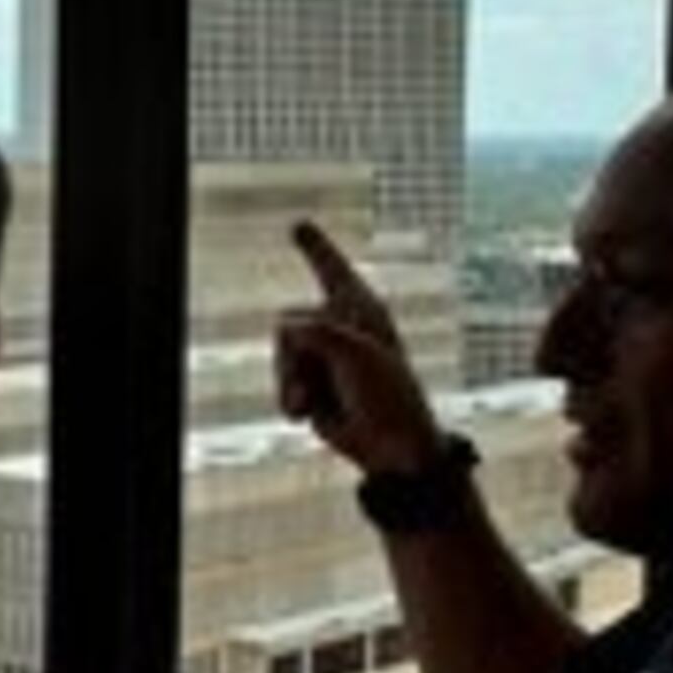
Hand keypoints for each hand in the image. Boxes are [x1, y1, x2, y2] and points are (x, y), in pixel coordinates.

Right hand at [275, 221, 441, 478]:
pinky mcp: (312, 386)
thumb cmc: (388, 397)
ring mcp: (324, 359)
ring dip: (293, 382)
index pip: (334, 270)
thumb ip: (316, 330)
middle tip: (328, 377)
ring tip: (316, 401)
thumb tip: (285, 330)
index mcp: (361, 311)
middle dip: (298, 355)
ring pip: (281, 355)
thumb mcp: (355, 353)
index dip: (316, 247)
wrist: (391, 447)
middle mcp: (339, 329)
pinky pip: (281, 382)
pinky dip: (291, 399)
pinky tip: (307, 411)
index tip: (298, 225)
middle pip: (289, 322)